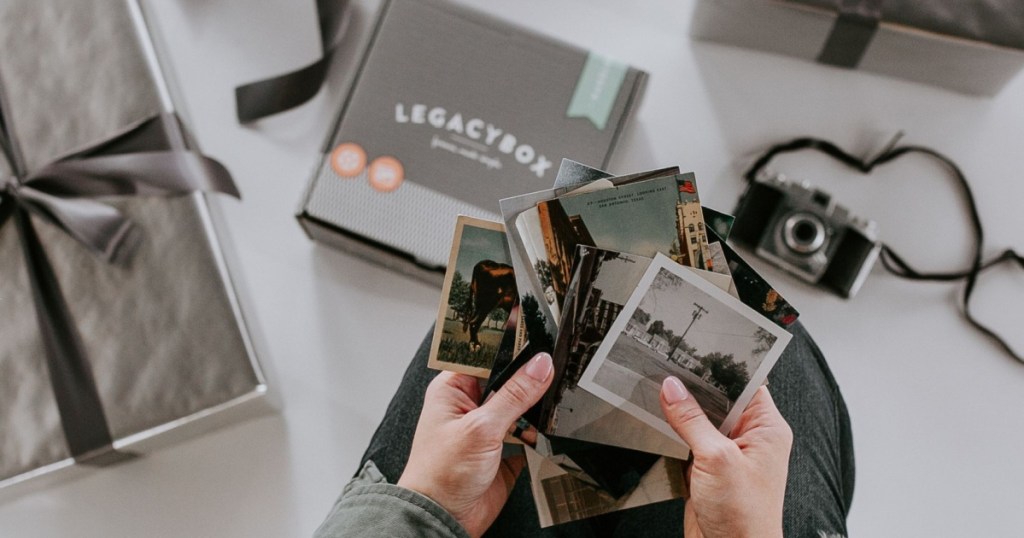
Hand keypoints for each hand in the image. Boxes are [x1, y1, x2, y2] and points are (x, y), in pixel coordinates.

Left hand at [398, 353, 552, 537]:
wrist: (444, 519)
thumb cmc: (440, 474)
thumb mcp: (481, 427)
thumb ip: (514, 395)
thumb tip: (540, 366)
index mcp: (453, 389)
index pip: (486, 356)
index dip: (511, 347)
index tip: (538, 337)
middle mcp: (470, 406)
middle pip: (508, 380)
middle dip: (529, 379)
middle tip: (553, 371)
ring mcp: (488, 428)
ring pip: (521, 407)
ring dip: (536, 408)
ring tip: (554, 400)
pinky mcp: (504, 450)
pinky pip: (529, 433)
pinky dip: (540, 433)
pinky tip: (549, 428)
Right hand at [661, 378, 791, 537]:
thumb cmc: (744, 518)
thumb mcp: (716, 459)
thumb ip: (692, 420)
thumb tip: (673, 388)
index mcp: (767, 429)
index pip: (746, 382)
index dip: (721, 366)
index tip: (695, 351)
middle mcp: (750, 438)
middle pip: (720, 399)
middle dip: (695, 388)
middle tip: (669, 369)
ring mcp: (728, 453)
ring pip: (702, 419)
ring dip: (683, 411)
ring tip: (659, 393)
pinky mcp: (708, 468)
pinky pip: (690, 439)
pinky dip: (675, 431)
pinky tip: (661, 421)